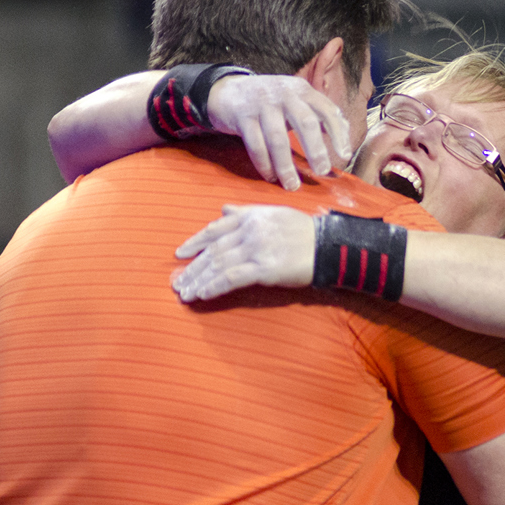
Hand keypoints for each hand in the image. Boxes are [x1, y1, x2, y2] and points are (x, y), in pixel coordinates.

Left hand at [172, 204, 315, 300]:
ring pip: (218, 265)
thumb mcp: (274, 214)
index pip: (215, 229)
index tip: (180, 254)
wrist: (327, 246)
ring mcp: (256, 249)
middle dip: (193, 267)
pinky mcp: (264, 269)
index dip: (195, 242)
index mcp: (250, 216)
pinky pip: (232, 278)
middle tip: (177, 281)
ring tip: (184, 293)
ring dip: (198, 280)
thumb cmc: (303, 232)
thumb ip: (245, 213)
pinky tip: (202, 295)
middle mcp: (249, 230)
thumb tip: (223, 210)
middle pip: (213, 250)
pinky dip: (214, 287)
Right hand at [207, 75, 351, 190]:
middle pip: (305, 122)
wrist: (229, 91)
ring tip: (292, 185)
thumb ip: (319, 116)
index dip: (338, 133)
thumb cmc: (271, 103)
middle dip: (316, 150)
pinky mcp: (243, 116)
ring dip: (286, 165)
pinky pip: (256, 145)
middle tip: (322, 172)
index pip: (327, 110)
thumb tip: (344, 140)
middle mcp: (284, 94)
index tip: (344, 156)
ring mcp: (262, 104)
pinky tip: (271, 177)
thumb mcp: (296, 101)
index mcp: (303, 91)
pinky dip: (264, 164)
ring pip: (278, 138)